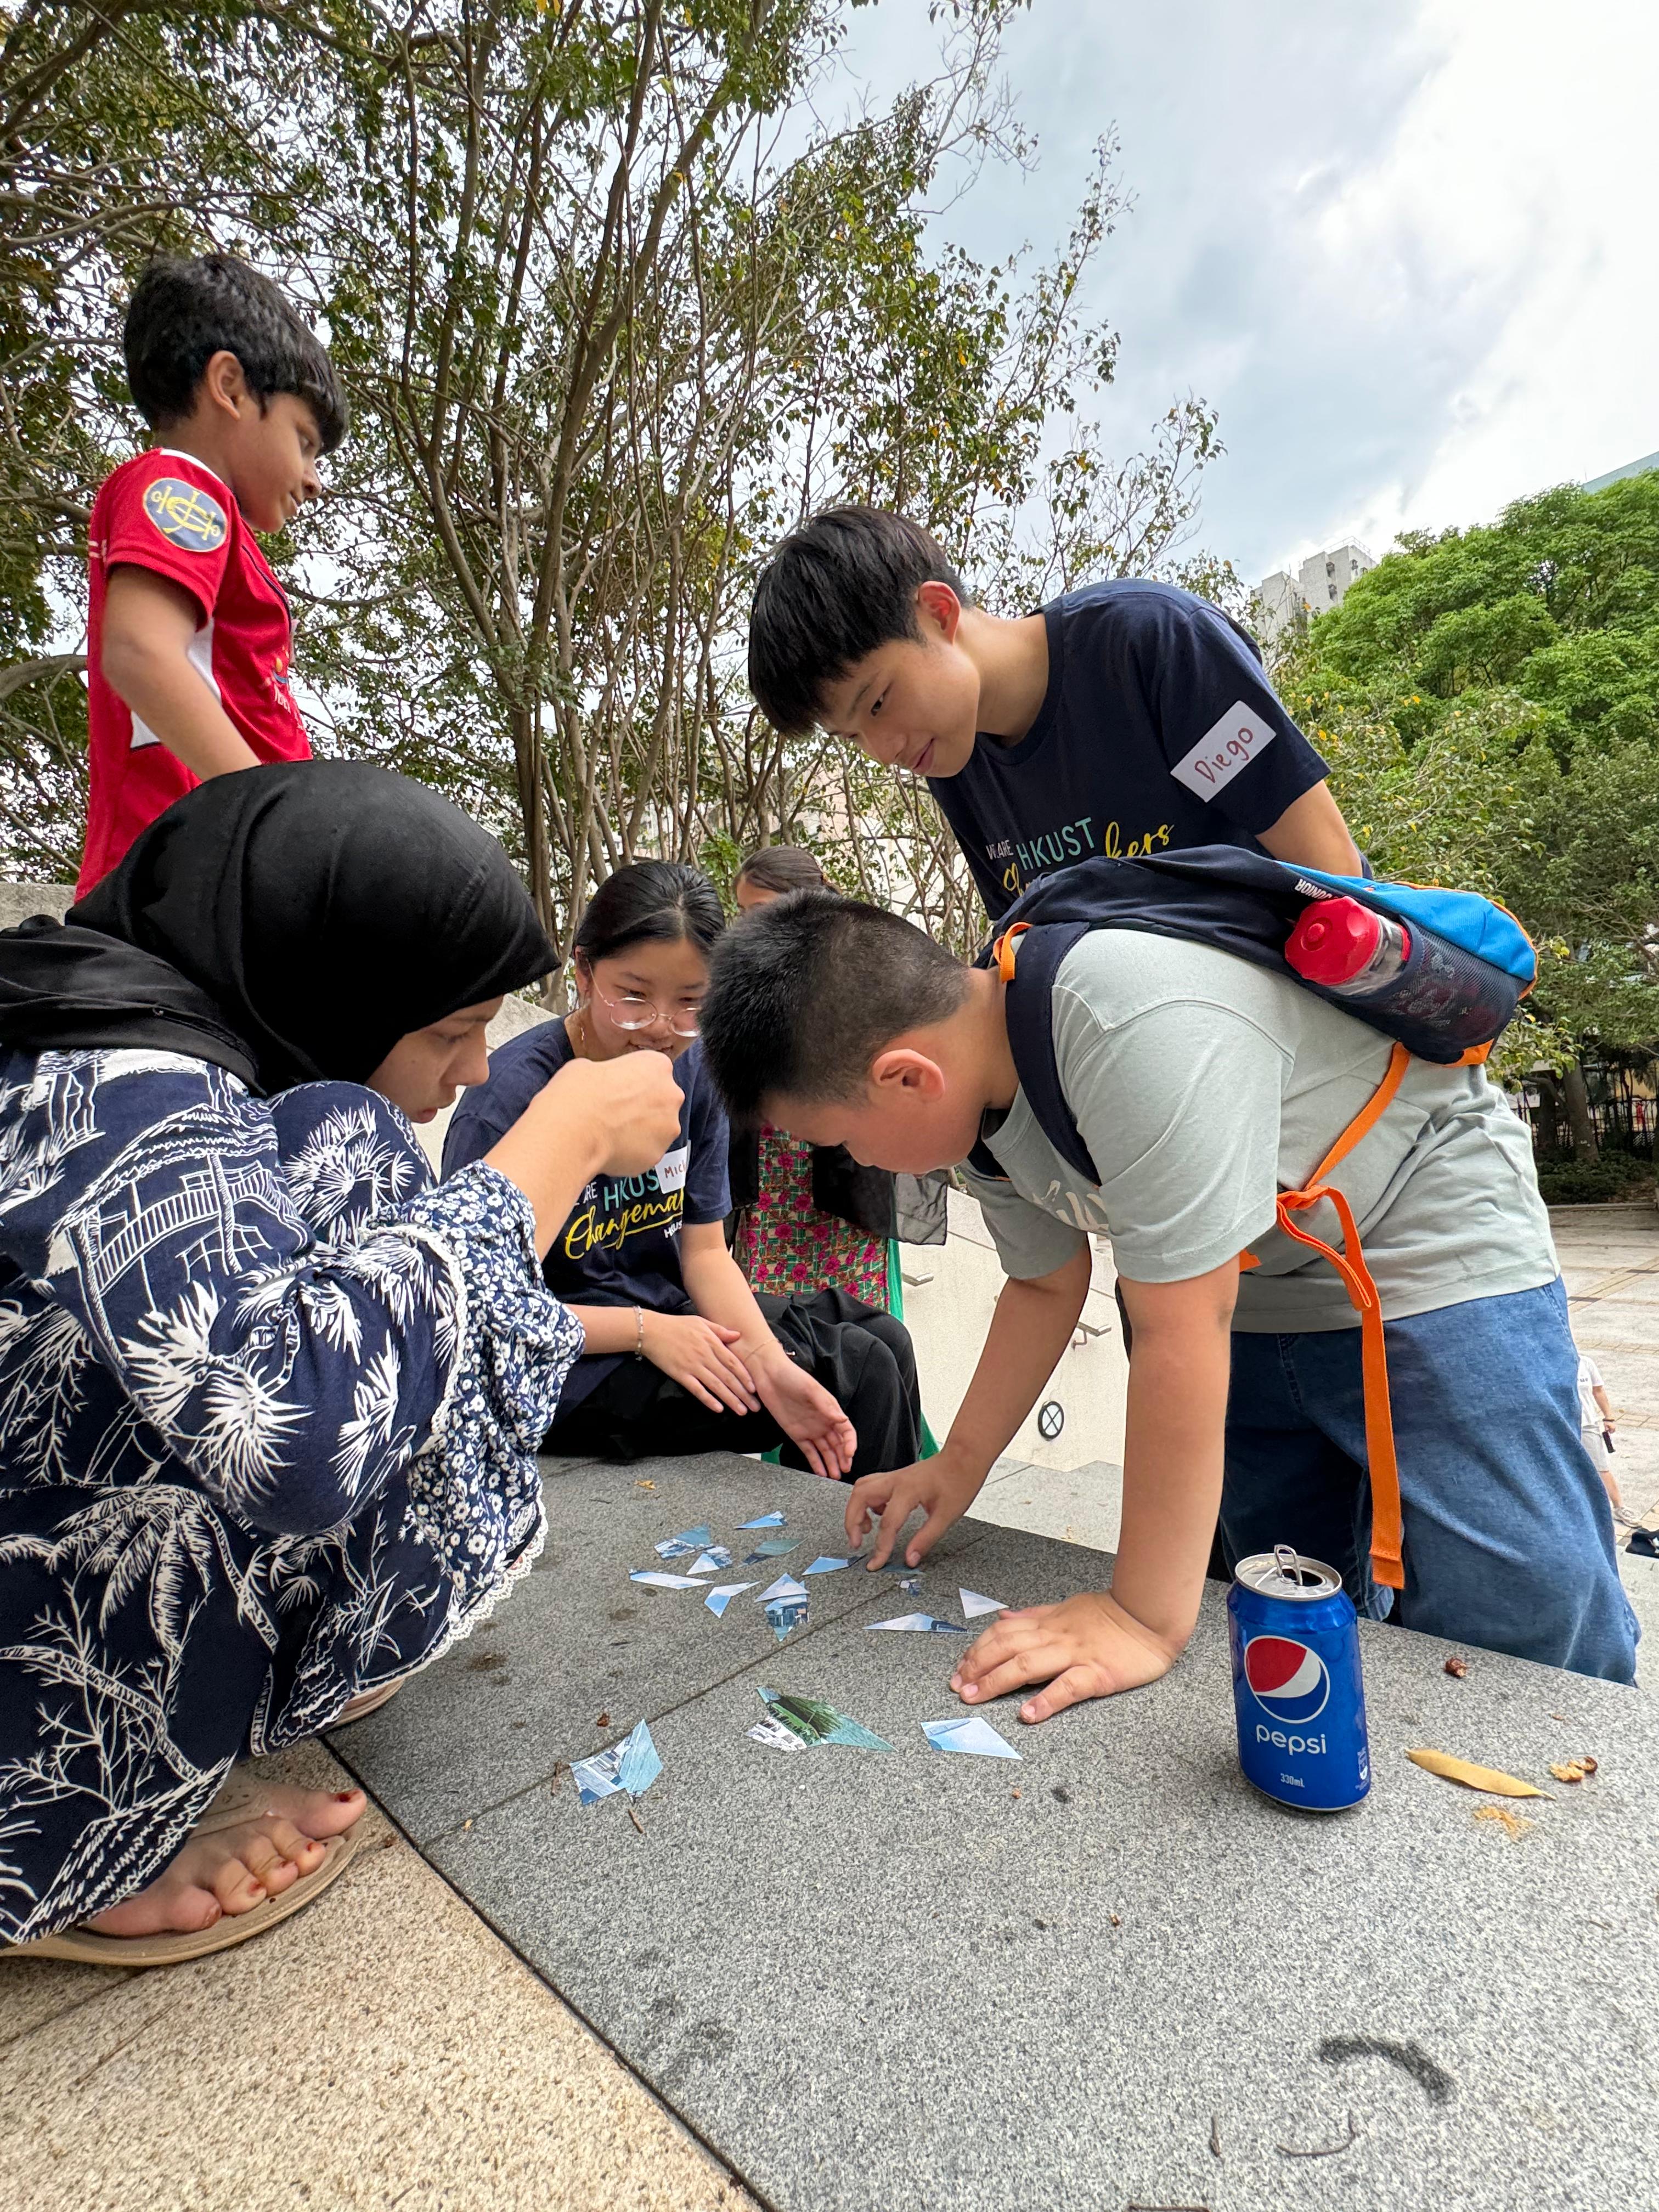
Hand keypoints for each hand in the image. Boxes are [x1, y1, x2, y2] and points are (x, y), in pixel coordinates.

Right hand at [543, 1052, 681, 1177]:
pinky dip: (633, 1153)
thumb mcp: (588, 1067)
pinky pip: (646, 1153)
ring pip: (657, 1130)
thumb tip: (602, 1083)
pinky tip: (611, 1149)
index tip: (619, 1090)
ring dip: (640, 1132)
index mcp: (658, 1066)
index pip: (654, 1072)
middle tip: (616, 1114)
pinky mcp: (657, 1155)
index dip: (633, 1082)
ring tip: (612, 1134)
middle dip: (643, 1108)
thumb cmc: (578, 1094)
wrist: (573, 1130)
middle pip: (661, 1101)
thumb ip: (609, 1075)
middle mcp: (671, 1095)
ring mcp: (667, 1128)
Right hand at [641, 1312, 757, 1415]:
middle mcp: (705, 1355)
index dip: (745, 1376)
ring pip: (716, 1385)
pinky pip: (697, 1389)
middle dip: (743, 1393)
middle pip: (728, 1377)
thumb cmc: (676, 1325)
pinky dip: (708, 1399)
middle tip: (754, 1406)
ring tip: (741, 1411)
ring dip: (730, 1399)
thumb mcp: (701, 1322)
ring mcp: (693, 1366)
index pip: (733, 1362)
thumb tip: (738, 1335)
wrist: (651, 1331)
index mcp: (712, 1342)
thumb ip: (720, 1331)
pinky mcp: (680, 1374)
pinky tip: (718, 1409)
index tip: (754, 1388)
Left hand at [753, 1354, 855, 1480]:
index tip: (849, 1454)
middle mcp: (823, 1422)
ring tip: (835, 1476)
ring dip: (831, 1463)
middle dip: (842, 1457)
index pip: (846, 1431)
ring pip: (825, 1450)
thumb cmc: (793, 1377)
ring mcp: (810, 1429)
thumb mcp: (811, 1389)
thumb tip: (842, 1419)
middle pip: (837, 1443)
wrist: (769, 1376)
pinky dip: (815, 1462)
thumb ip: (826, 1406)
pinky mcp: (796, 1434)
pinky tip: (821, 1473)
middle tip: (845, 1470)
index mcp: (830, 1410)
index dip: (850, 1443)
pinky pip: (809, 1451)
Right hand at [844, 1449, 983, 1568]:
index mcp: (908, 1490)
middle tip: (857, 1543)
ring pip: (861, 1488)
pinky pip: (871, 1486)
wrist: (965, 1458)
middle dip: (852, 1522)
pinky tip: (880, 1515)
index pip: (887, 1523)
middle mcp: (895, 1480)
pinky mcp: (896, 1477)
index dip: (881, 1547)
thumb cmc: (960, 1482)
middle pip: (859, 1497)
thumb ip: (926, 1539)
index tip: (876, 1564)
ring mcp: (894, 1477)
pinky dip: (867, 1502)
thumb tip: (910, 1559)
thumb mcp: (947, 1516)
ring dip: (856, 1509)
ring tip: (865, 1530)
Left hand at [949, 1590, 1179, 1723]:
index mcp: (1048, 1623)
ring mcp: (1076, 1655)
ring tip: (974, 1697)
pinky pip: (1068, 1686)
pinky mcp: (1098, 1673)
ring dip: (997, 1681)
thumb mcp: (1066, 1607)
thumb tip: (1003, 1617)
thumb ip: (1034, 1616)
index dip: (977, 1649)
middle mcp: (1055, 1637)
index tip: (959, 1668)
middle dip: (977, 1667)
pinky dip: (1046, 1700)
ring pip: (1028, 1665)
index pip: (1003, 1633)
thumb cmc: (1110, 1615)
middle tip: (956, 1687)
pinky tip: (1027, 1714)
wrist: (1149, 1616)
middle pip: (1007, 1649)